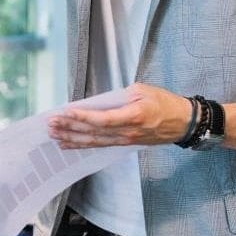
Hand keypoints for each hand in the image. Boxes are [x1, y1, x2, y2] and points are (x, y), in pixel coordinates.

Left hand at [47, 83, 192, 147]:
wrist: (184, 122)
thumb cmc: (165, 102)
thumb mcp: (143, 90)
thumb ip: (120, 96)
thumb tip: (99, 101)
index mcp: (134, 116)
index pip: (103, 119)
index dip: (83, 117)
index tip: (66, 112)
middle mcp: (128, 132)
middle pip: (94, 132)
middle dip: (70, 128)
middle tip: (51, 124)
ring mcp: (126, 140)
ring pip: (94, 141)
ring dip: (72, 138)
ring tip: (54, 135)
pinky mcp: (124, 143)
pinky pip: (100, 145)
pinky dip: (82, 144)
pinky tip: (68, 144)